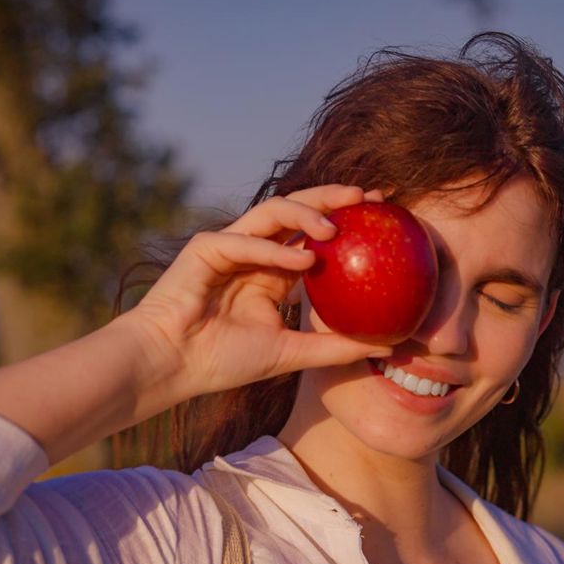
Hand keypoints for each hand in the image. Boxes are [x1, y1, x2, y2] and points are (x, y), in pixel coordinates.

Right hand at [123, 184, 392, 400]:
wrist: (173, 366)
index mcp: (274, 269)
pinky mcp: (205, 248)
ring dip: (306, 213)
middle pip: (299, 209)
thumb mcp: (292, 354)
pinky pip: (245, 240)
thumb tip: (391, 349)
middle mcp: (255, 250)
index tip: (385, 214)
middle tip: (371, 198)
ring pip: (273, 211)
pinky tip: (304, 259)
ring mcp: (230, 244)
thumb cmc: (224, 362)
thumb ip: (336, 347)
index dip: (348, 217)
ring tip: (336, 227)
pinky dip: (274, 250)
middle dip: (335, 197)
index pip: (315, 232)